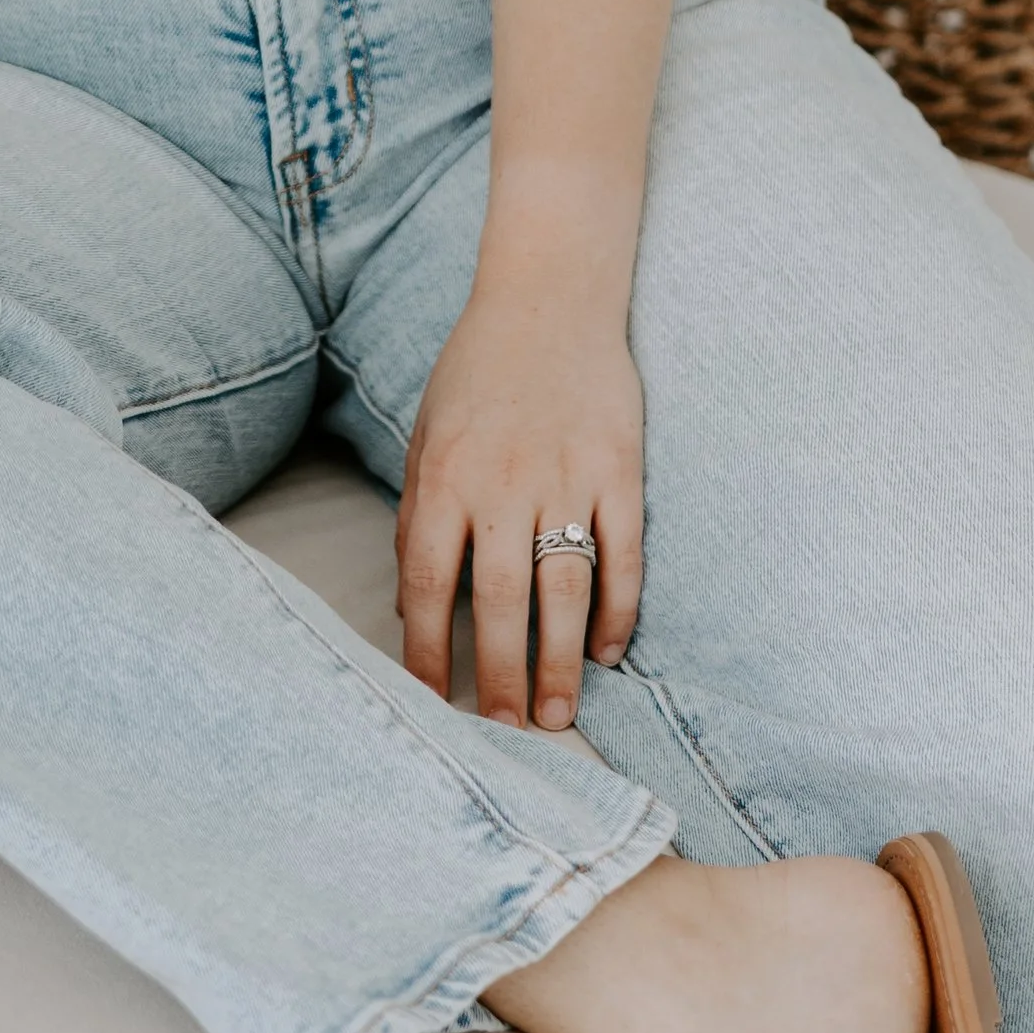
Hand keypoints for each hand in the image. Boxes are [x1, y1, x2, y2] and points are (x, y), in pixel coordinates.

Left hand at [395, 270, 644, 729]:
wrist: (549, 298)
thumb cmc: (477, 373)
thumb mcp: (426, 435)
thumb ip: (419, 516)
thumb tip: (410, 607)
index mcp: (444, 477)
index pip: (425, 584)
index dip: (425, 652)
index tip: (431, 704)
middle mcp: (502, 484)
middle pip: (497, 602)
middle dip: (499, 677)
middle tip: (508, 734)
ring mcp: (567, 478)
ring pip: (563, 589)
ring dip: (561, 660)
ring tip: (559, 714)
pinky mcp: (619, 470)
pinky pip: (623, 555)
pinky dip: (618, 608)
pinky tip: (609, 650)